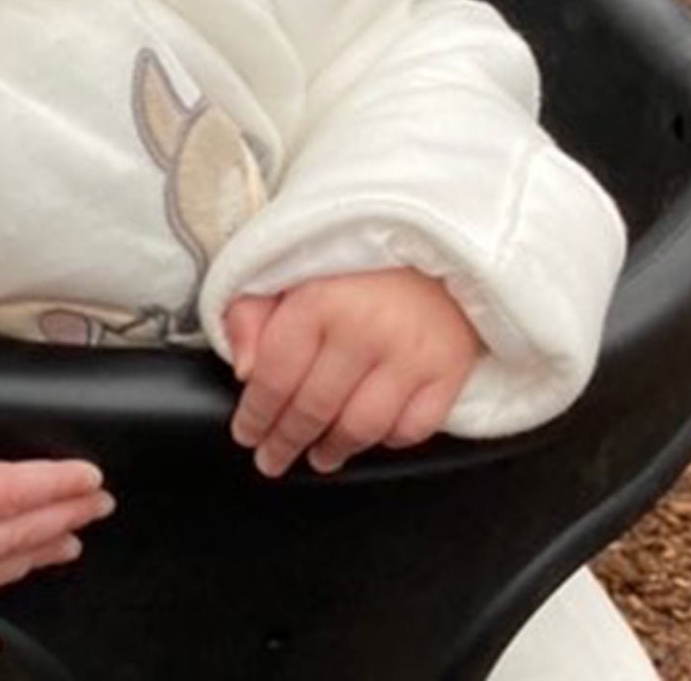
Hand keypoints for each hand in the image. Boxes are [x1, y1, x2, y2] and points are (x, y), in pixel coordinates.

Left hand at [225, 269, 482, 477]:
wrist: (436, 232)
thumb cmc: (359, 251)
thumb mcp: (292, 263)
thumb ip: (253, 310)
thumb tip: (243, 368)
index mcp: (319, 299)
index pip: (275, 376)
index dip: (256, 414)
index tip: (246, 434)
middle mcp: (365, 330)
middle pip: (314, 408)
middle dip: (286, 441)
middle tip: (272, 459)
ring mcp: (410, 354)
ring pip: (361, 428)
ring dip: (334, 450)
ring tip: (318, 456)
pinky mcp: (448, 369)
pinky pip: (413, 427)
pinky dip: (388, 439)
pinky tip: (370, 437)